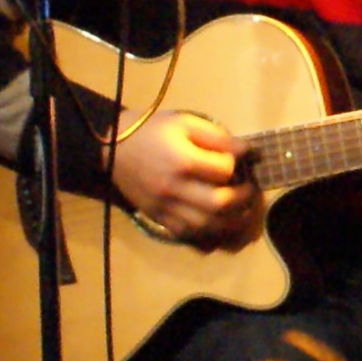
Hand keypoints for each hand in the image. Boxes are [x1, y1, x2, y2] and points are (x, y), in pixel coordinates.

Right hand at [113, 114, 258, 245]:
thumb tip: (246, 151)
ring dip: (231, 224)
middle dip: (242, 201)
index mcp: (183, 161)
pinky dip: (208, 237)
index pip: (224, 171)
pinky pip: (187, 236)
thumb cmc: (152, 131)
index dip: (237, 166)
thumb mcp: (184, 123)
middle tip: (249, 192)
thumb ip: (217, 137)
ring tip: (242, 213)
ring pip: (205, 227)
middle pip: (218, 205)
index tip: (241, 162)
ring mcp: (165, 207)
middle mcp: (174, 189)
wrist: (113, 148)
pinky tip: (219, 229)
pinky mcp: (158, 218)